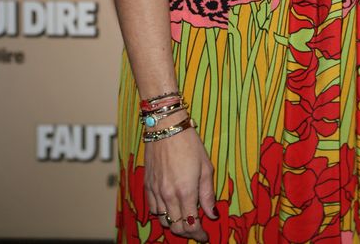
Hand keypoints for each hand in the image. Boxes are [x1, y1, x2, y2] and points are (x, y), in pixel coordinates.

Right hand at [144, 114, 216, 241]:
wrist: (166, 127)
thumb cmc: (189, 143)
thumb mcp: (206, 167)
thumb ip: (208, 194)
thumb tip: (212, 214)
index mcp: (185, 191)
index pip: (191, 225)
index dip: (199, 235)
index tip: (205, 236)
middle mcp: (168, 195)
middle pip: (176, 227)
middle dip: (187, 232)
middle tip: (196, 229)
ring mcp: (156, 191)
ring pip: (163, 220)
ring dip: (174, 223)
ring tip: (183, 217)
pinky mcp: (147, 185)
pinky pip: (153, 208)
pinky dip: (162, 213)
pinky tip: (170, 206)